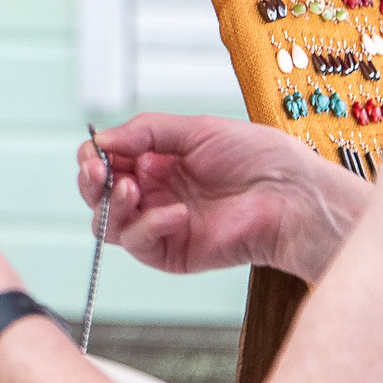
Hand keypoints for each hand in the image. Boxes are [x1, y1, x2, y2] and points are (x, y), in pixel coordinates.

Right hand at [79, 113, 370, 281]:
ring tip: (131, 189)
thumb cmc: (258, 159)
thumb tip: (99, 140)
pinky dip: (149, 226)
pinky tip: (175, 213)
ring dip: (111, 204)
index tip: (95, 152)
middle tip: (97, 170)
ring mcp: (159, 224)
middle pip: (97, 194)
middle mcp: (153, 193)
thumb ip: (143, 131)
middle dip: (90, 181)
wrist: (293, 196)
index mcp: (156, 162)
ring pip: (106, 223)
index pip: (105, 161)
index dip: (92, 157)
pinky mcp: (172, 253)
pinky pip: (138, 243)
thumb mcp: (196, 129)